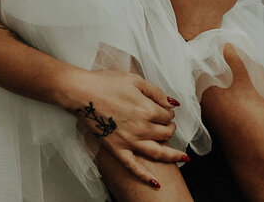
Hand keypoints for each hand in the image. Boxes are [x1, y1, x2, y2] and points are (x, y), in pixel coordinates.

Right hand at [67, 69, 186, 186]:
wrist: (81, 92)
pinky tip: (156, 183)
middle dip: (170, 129)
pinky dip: (145, 176)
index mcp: (147, 109)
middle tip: (168, 125)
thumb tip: (173, 103)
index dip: (168, 113)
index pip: (167, 116)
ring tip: (182, 157)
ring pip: (157, 152)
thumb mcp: (135, 80)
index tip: (164, 110)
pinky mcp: (116, 149)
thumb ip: (156, 92)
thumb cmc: (106, 83)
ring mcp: (129, 141)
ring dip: (172, 155)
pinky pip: (133, 167)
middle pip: (165, 133)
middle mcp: (142, 128)